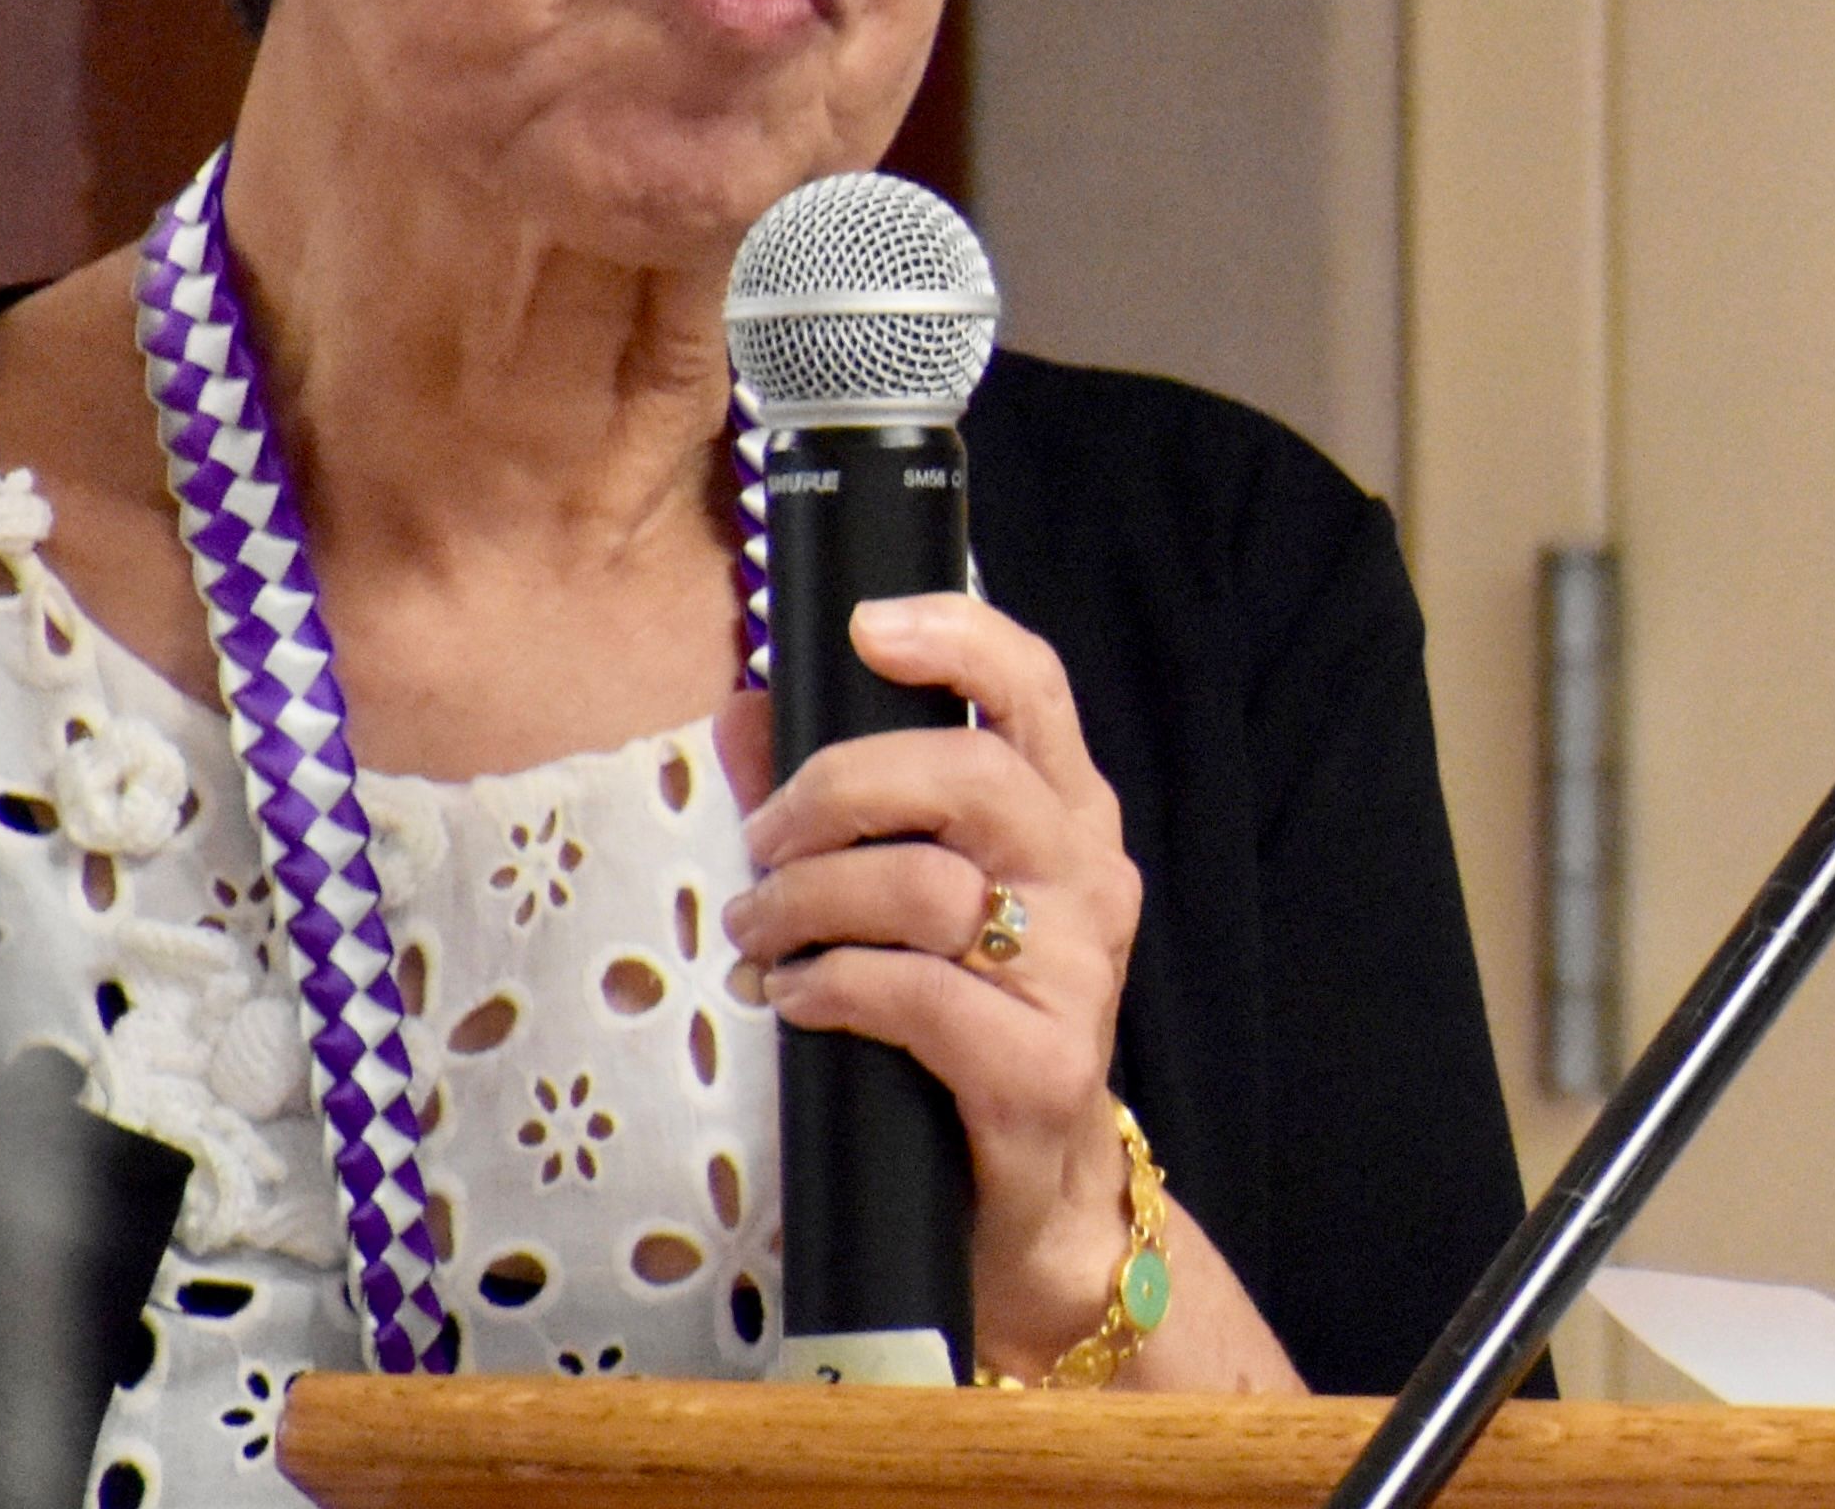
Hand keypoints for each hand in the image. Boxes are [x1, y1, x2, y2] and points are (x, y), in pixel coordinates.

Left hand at [723, 592, 1151, 1378]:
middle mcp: (1089, 880)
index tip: (864, 627)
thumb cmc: (952, 1034)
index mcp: (1063, 819)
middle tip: (762, 841)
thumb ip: (824, 806)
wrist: (1022, 1208)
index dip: (956, 640)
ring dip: (811, 903)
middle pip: (972, 775)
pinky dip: (835, 986)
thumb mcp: (890, 905)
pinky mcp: (1043, 1065)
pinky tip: (796, 1000)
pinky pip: (922, 996)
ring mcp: (1078, 973)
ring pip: (933, 886)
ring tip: (757, 940)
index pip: (1034, 690)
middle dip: (839, 790)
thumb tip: (746, 707)